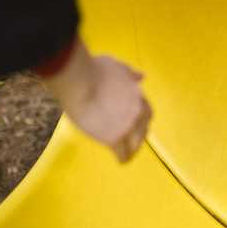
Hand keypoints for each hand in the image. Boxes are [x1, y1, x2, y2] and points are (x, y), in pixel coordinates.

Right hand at [42, 39, 151, 161]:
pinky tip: (121, 161)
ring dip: (132, 148)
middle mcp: (137, 111)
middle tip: (132, 139)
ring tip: (127, 152)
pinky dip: (123, 157)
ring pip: (135, 142)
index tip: (136, 121)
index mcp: (137, 95)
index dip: (141, 118)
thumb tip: (141, 76)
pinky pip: (123, 152)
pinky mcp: (114, 137)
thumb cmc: (94, 70)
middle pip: (143, 128)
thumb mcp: (117, 66)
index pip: (146, 111)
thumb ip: (129, 73)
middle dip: (139, 134)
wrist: (80, 82)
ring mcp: (127, 125)